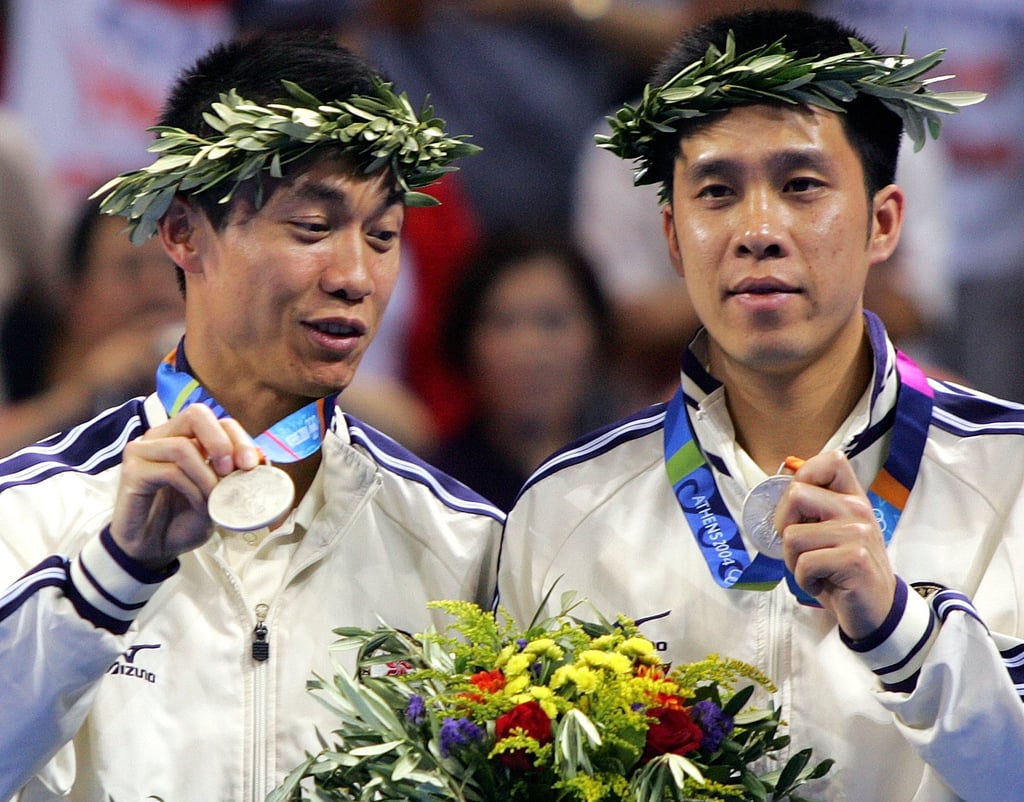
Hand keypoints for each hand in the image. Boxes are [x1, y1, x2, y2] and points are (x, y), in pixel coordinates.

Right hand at [109, 405, 260, 570]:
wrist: (153, 549)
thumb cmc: (183, 520)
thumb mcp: (218, 496)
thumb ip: (234, 476)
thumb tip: (261, 460)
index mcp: (184, 436)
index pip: (216, 421)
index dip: (239, 438)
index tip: (252, 465)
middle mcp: (162, 437)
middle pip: (196, 414)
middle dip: (222, 442)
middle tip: (232, 470)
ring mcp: (143, 451)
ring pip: (183, 447)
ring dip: (207, 476)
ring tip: (214, 498)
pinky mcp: (132, 471)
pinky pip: (170, 471)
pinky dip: (192, 489)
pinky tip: (198, 504)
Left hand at [774, 450, 896, 639]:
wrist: (875, 611)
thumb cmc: (843, 571)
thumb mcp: (831, 533)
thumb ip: (813, 509)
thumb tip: (782, 490)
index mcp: (852, 498)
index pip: (830, 460)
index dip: (802, 478)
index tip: (800, 510)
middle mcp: (858, 509)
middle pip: (795, 494)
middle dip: (784, 525)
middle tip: (800, 548)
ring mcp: (858, 533)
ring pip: (793, 535)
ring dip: (794, 561)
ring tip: (817, 570)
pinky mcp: (854, 559)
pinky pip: (805, 563)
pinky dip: (805, 579)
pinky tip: (824, 584)